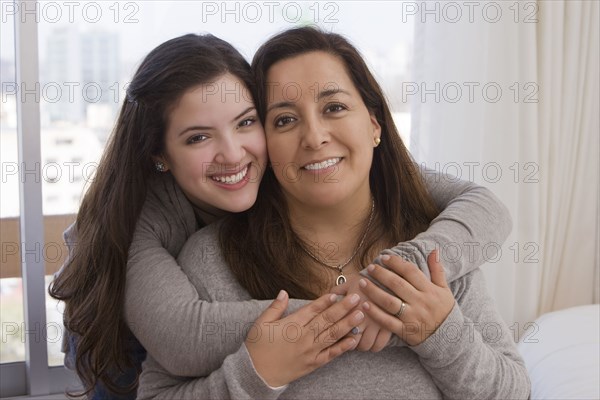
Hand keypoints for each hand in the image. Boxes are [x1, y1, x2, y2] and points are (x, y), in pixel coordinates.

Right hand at [245, 290, 361, 386]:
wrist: (256, 375)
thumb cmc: (257, 348)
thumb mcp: (261, 324)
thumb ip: (275, 307)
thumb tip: (284, 292)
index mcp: (292, 325)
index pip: (312, 310)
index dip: (325, 301)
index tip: (337, 293)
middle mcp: (304, 337)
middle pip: (327, 320)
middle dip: (343, 308)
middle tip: (357, 298)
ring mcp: (310, 351)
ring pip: (333, 335)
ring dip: (348, 324)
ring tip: (361, 315)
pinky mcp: (313, 364)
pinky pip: (331, 354)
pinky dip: (343, 347)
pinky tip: (354, 339)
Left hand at [331, 276, 392, 351]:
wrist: (387, 277)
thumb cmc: (366, 280)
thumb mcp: (349, 283)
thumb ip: (337, 291)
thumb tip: (330, 296)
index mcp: (350, 310)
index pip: (342, 332)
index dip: (340, 336)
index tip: (341, 333)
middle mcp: (363, 320)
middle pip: (354, 342)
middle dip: (352, 343)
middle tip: (352, 338)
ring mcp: (376, 324)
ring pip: (367, 345)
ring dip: (363, 345)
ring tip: (362, 339)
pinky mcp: (388, 326)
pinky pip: (380, 344)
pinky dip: (375, 346)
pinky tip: (373, 340)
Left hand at [358, 250, 454, 345]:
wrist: (450, 338)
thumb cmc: (444, 310)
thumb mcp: (445, 289)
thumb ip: (437, 270)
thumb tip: (434, 250)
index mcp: (429, 290)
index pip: (410, 272)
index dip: (396, 263)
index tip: (384, 258)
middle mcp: (420, 302)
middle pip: (397, 285)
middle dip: (381, 274)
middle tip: (370, 268)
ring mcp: (412, 317)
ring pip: (389, 302)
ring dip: (374, 291)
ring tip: (362, 282)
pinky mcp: (405, 331)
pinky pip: (387, 322)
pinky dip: (375, 313)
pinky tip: (364, 304)